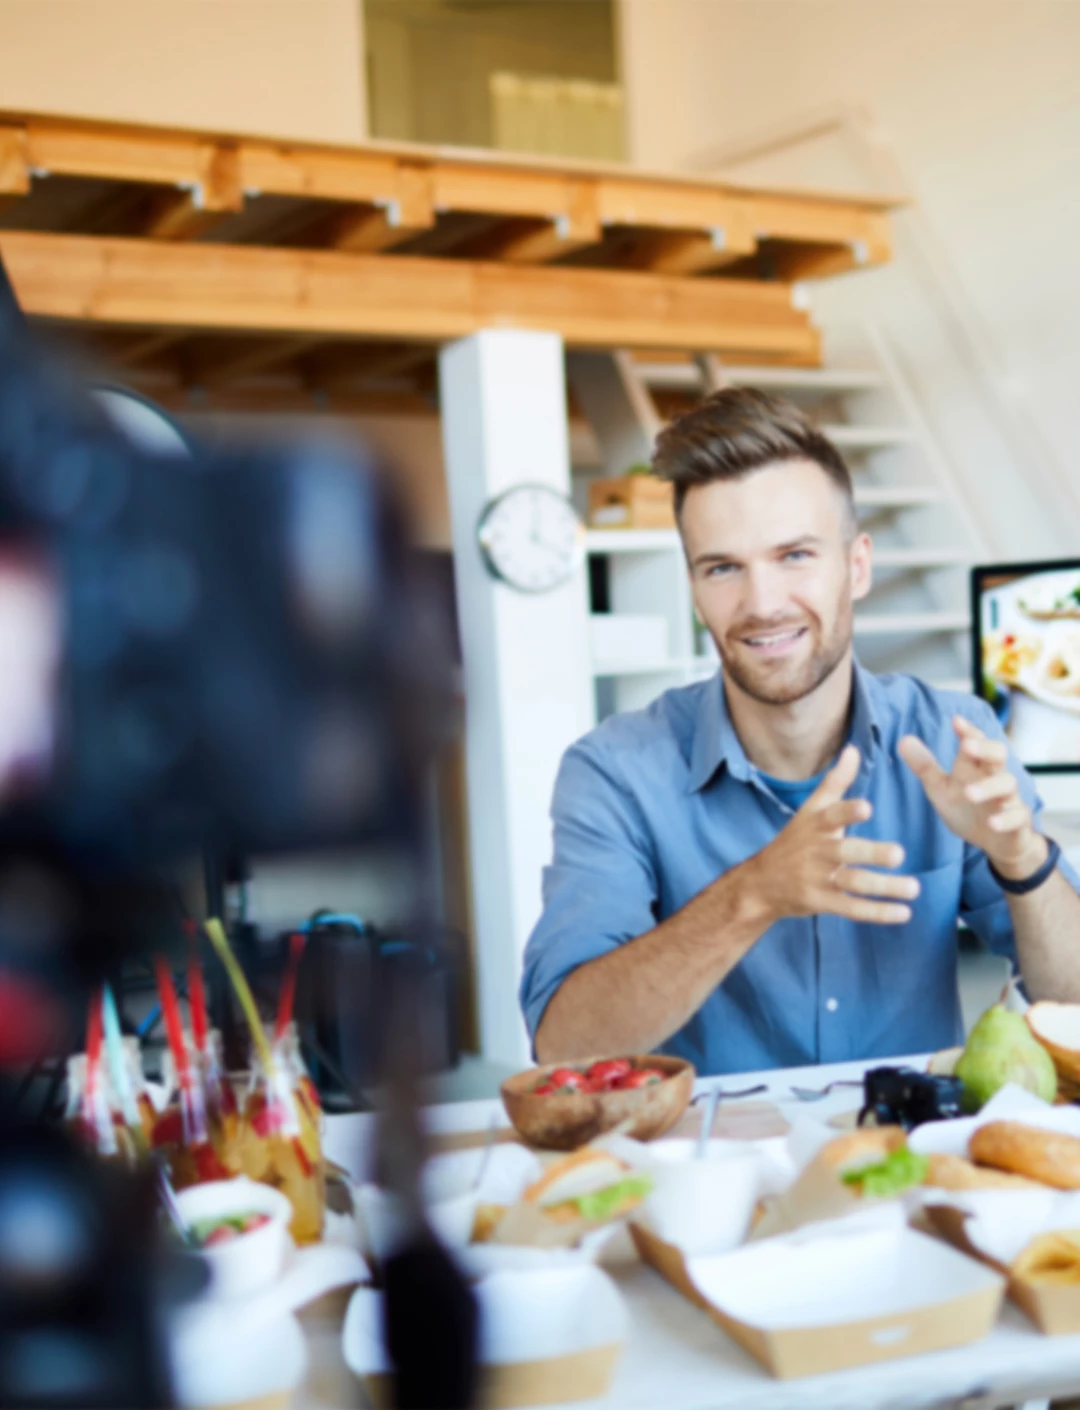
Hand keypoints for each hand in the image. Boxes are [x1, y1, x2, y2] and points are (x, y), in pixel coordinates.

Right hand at [748, 744, 918, 925]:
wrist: (762, 883)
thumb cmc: (794, 841)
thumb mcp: (810, 809)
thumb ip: (836, 781)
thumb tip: (854, 750)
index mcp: (816, 825)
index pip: (831, 816)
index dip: (848, 813)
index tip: (866, 808)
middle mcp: (817, 851)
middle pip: (845, 852)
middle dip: (871, 853)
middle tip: (898, 854)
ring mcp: (818, 879)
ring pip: (854, 883)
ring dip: (885, 887)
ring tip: (915, 887)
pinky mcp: (822, 903)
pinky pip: (852, 908)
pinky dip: (878, 912)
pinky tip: (904, 913)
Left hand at [898, 716, 1047, 880]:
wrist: (996, 843)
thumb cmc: (968, 809)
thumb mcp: (941, 789)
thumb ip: (925, 767)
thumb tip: (903, 739)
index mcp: (975, 766)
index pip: (976, 742)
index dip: (968, 731)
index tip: (955, 720)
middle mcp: (994, 777)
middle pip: (998, 755)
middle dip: (985, 748)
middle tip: (966, 745)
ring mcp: (1009, 799)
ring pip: (1007, 784)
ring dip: (988, 787)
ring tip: (969, 793)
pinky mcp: (1018, 822)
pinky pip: (1017, 817)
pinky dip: (1006, 819)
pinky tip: (993, 823)